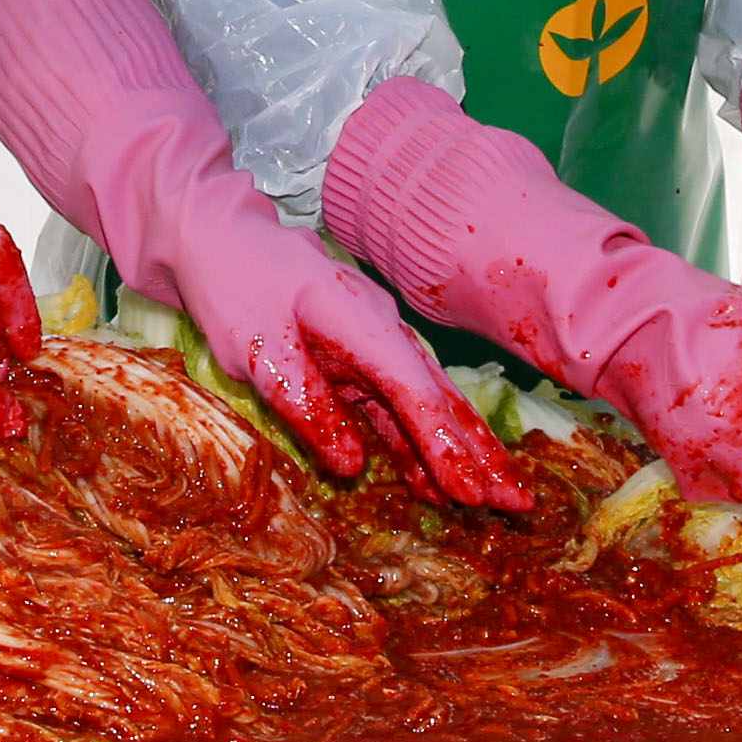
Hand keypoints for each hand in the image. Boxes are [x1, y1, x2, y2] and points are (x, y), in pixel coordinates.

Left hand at [136, 196, 532, 512]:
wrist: (223, 240)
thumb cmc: (235, 285)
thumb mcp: (255, 346)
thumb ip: (305, 401)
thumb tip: (352, 465)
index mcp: (358, 320)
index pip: (410, 387)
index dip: (442, 441)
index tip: (471, 488)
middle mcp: (381, 331)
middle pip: (438, 397)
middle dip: (480, 452)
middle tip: (518, 501)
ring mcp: (376, 346)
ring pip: (429, 405)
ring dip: (465, 452)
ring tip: (504, 498)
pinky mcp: (362, 362)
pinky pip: (400, 409)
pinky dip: (423, 445)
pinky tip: (443, 483)